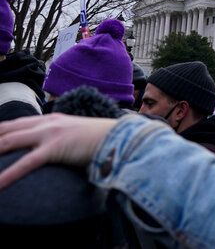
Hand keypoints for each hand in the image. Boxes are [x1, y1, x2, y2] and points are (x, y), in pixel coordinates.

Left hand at [0, 114, 117, 189]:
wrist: (123, 137)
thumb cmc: (103, 140)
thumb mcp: (77, 136)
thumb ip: (62, 140)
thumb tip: (56, 151)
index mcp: (51, 119)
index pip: (14, 124)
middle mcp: (47, 122)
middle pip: (5, 130)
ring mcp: (50, 133)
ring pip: (9, 142)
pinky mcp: (56, 147)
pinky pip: (26, 163)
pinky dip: (8, 175)